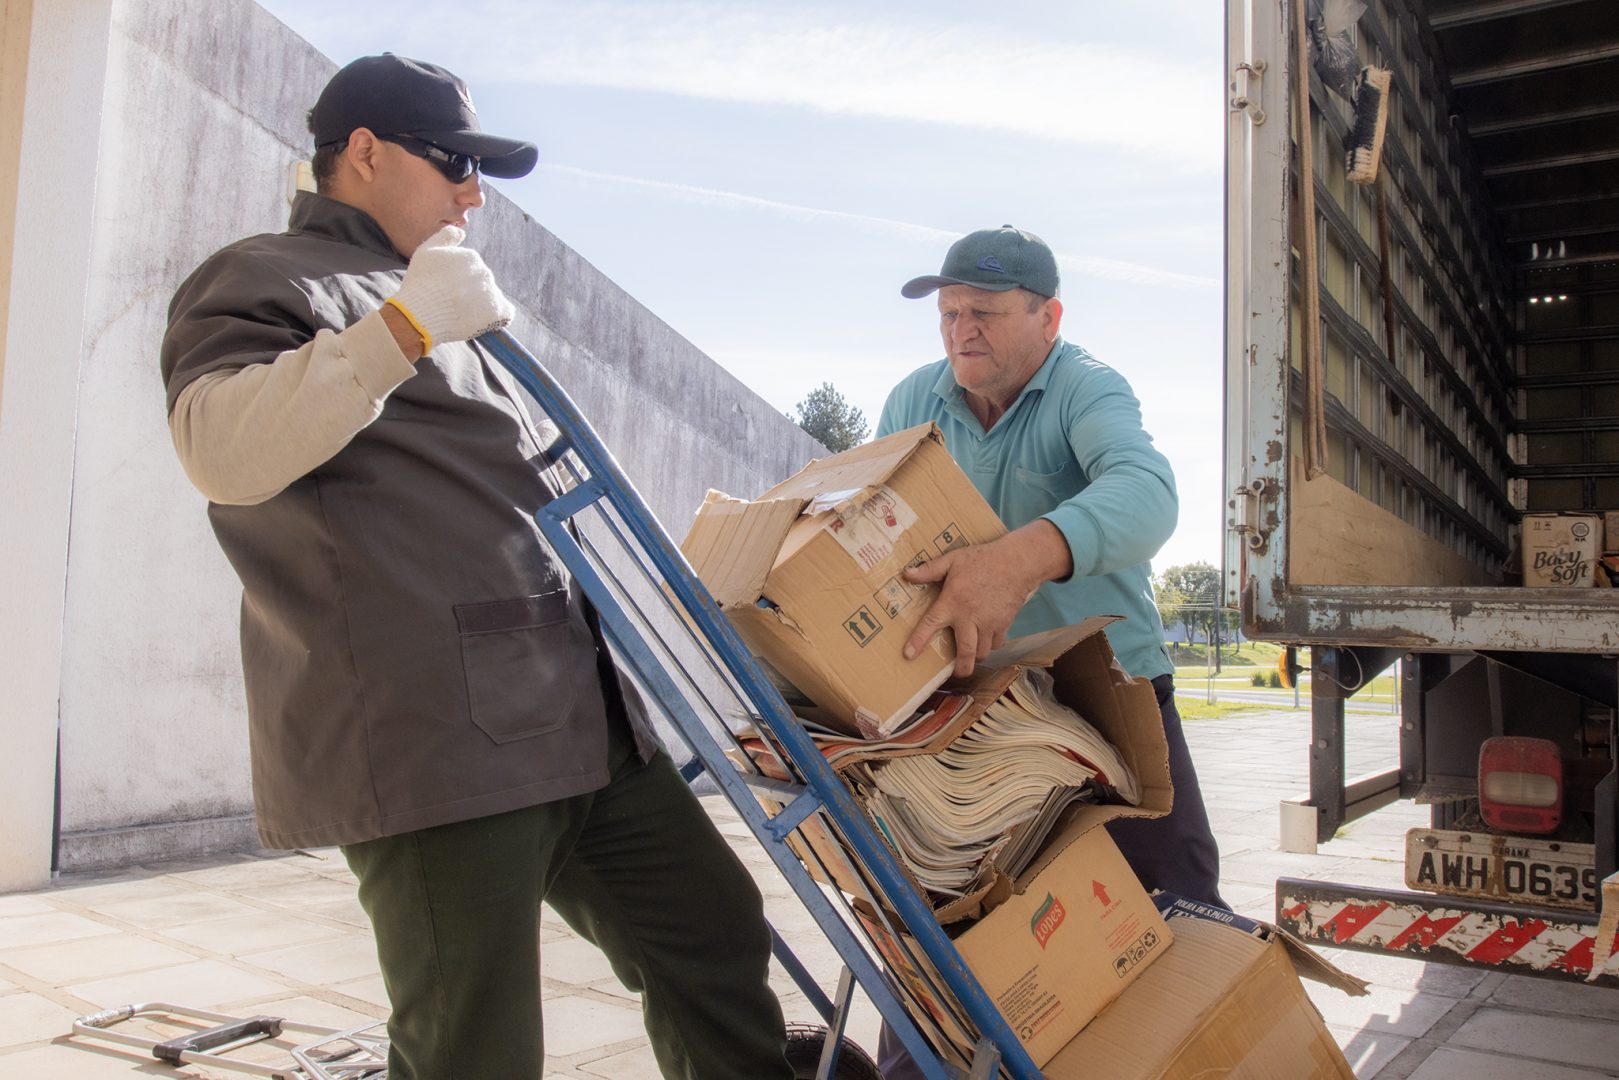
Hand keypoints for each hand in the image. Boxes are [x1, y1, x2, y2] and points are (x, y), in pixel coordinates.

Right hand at [388, 226, 513, 351]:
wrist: (420, 315)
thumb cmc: (419, 284)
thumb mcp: (426, 251)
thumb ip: (445, 237)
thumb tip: (461, 231)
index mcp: (471, 257)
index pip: (471, 269)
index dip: (457, 281)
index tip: (445, 290)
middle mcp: (485, 272)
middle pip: (480, 284)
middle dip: (469, 292)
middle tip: (450, 304)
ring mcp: (492, 292)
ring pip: (491, 298)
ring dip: (480, 306)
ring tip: (460, 316)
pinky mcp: (497, 312)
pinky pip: (505, 314)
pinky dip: (496, 319)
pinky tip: (481, 322)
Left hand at [901, 521, 1072, 677]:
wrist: (1017, 562)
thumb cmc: (982, 559)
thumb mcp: (952, 560)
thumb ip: (929, 570)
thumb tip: (906, 574)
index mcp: (952, 603)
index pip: (930, 625)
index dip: (918, 642)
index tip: (908, 655)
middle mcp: (970, 618)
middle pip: (966, 653)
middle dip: (961, 668)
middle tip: (957, 673)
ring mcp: (989, 623)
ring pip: (982, 651)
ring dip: (976, 656)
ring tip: (970, 655)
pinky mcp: (1004, 624)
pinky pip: (997, 643)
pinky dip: (991, 645)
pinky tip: (986, 640)